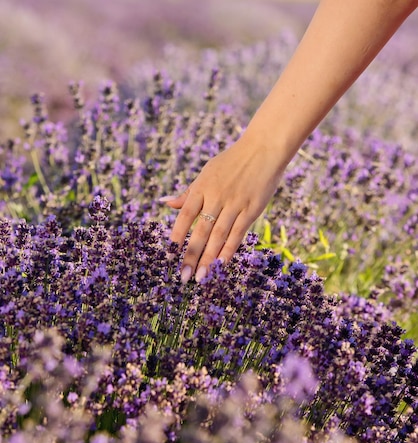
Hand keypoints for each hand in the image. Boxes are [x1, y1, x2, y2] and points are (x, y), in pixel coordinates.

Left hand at [162, 133, 284, 282]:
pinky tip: (221, 264)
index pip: (185, 216)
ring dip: (209, 258)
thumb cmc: (232, 162)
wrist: (264, 148)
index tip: (170, 256)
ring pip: (218, 236)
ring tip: (201, 277)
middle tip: (184, 277)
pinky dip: (229, 249)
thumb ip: (188, 192)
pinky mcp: (252, 209)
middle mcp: (216, 196)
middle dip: (191, 255)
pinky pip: (238, 233)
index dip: (177, 237)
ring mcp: (234, 203)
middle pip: (200, 231)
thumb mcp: (206, 173)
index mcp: (202, 187)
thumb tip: (164, 202)